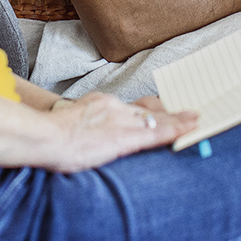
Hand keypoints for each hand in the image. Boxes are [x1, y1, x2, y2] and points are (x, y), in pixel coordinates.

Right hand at [38, 93, 195, 172]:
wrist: (44, 137)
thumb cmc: (50, 136)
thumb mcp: (70, 121)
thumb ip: (86, 123)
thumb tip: (90, 133)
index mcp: (100, 103)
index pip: (132, 106)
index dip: (150, 110)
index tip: (161, 110)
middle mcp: (114, 107)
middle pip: (148, 109)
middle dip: (169, 112)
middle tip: (188, 113)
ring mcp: (120, 120)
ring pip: (156, 119)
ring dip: (177, 120)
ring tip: (195, 119)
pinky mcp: (124, 137)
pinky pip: (156, 132)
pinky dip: (175, 130)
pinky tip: (189, 128)